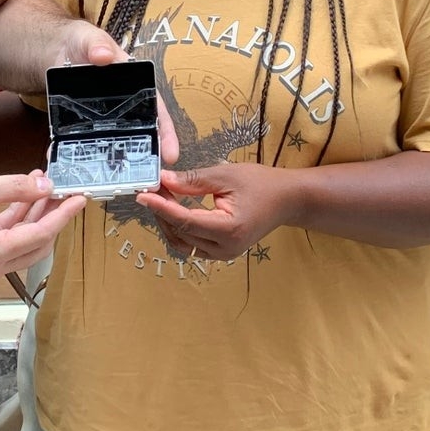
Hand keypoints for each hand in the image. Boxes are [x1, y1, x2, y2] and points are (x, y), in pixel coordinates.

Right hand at [0, 171, 84, 279]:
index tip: (79, 200)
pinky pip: (9, 238)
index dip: (62, 215)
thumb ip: (17, 188)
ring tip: (46, 186)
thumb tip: (45, 185)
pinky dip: (20, 218)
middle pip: (37, 244)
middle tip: (64, 192)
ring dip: (36, 215)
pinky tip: (27, 195)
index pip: (40, 235)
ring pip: (24, 241)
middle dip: (52, 217)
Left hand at [50, 21, 180, 164]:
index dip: (166, 131)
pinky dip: (83, 154)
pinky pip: (87, 140)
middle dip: (148, 154)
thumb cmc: (78, 42)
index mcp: (134, 83)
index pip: (156, 108)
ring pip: (115, 140)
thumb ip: (96, 45)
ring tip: (121, 182)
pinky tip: (79, 167)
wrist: (52, 50)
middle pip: (140, 131)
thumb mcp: (88, 39)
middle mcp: (123, 104)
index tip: (172, 154)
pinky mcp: (83, 123)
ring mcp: (103, 116)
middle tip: (154, 178)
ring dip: (118, 160)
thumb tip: (105, 55)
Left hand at [138, 162, 299, 262]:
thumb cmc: (260, 184)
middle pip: (181, 233)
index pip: (185, 220)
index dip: (161, 207)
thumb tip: (164, 180)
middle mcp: (224, 248)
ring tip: (161, 198)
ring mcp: (223, 254)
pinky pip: (192, 244)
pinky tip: (174, 210)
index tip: (142, 195)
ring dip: (168, 222)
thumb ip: (193, 181)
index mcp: (228, 229)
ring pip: (183, 243)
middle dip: (162, 211)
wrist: (287, 200)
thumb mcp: (226, 176)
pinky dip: (179, 229)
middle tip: (152, 188)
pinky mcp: (222, 253)